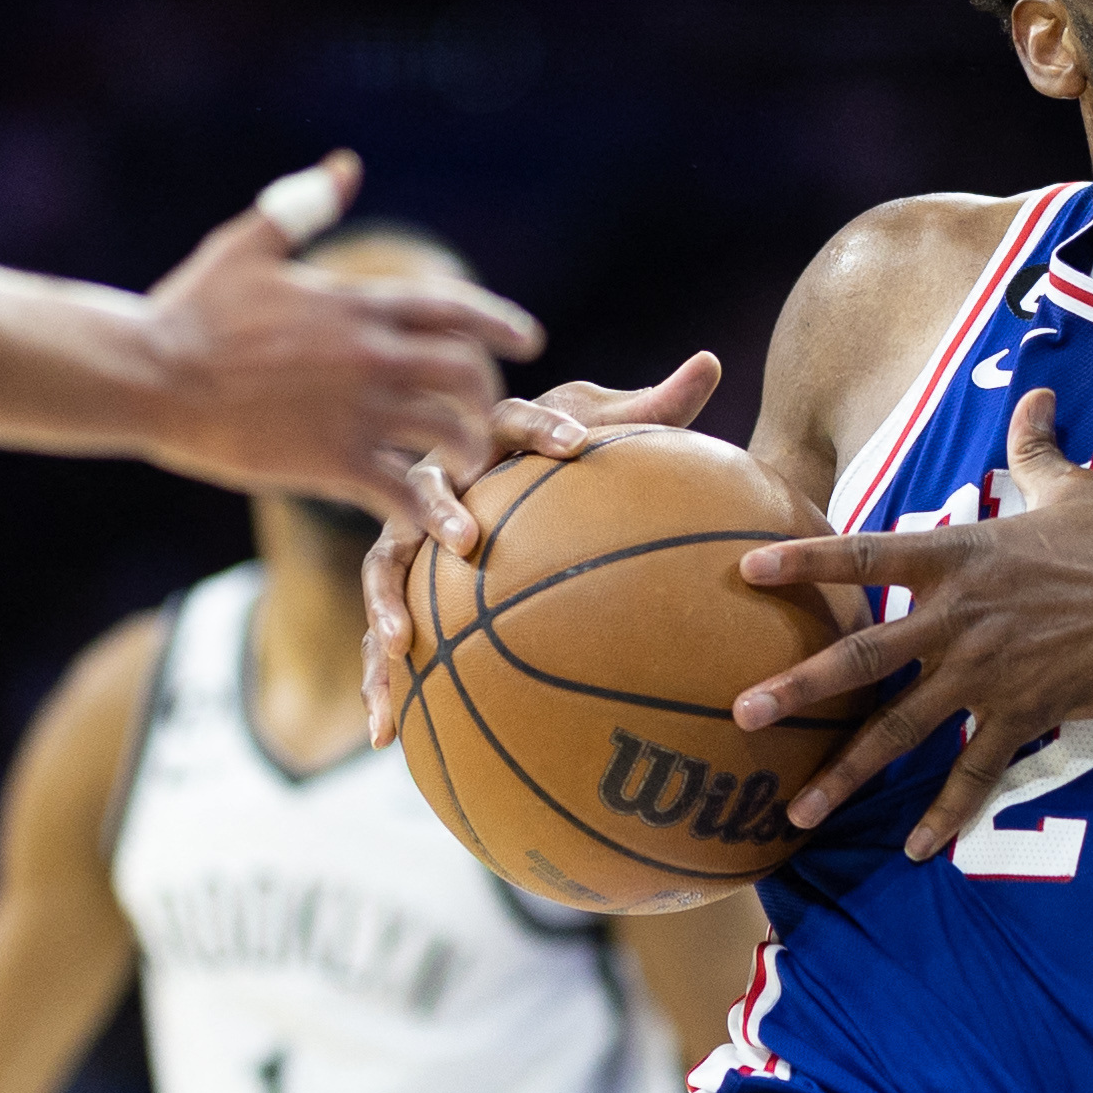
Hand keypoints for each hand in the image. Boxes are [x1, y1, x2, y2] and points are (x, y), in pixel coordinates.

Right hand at [138, 152, 544, 514]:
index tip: (530, 341)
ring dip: (470, 452)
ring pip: (449, 432)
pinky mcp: (334, 461)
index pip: (454, 310)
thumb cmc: (191, 309)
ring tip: (469, 468)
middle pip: (467, 373)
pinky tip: (444, 528)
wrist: (144, 374)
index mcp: (358, 304)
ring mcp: (357, 410)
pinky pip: (406, 492)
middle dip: (487, 395)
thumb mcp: (249, 245)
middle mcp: (372, 355)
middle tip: (486, 414)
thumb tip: (346, 165)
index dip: (499, 324)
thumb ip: (304, 207)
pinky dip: (433, 512)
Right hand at [360, 352, 723, 747]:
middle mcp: (438, 478)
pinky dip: (382, 678)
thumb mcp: (608, 423)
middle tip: (467, 544)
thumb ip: (655, 405)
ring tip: (398, 650)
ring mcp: (407, 533)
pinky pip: (385, 631)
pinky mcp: (401, 583)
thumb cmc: (563, 443)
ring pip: (385, 567)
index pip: (516, 420)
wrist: (504, 466)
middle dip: (440, 514)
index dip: (544, 427)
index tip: (576, 444)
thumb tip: (710, 359)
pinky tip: (386, 734)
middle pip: (424, 490)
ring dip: (386, 608)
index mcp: (490, 433)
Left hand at [732, 389, 1092, 859]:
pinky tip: (916, 848)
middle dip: (797, 688)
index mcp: (962, 555)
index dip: (806, 560)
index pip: (866, 554)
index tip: (747, 569)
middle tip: (740, 715)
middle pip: (862, 656)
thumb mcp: (1073, 485)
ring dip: (846, 770)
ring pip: (901, 727)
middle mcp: (961, 616)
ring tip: (798, 808)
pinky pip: (975, 771)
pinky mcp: (1026, 713)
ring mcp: (989, 672)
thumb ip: (1035, 446)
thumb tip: (1034, 394)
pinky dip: (946, 811)